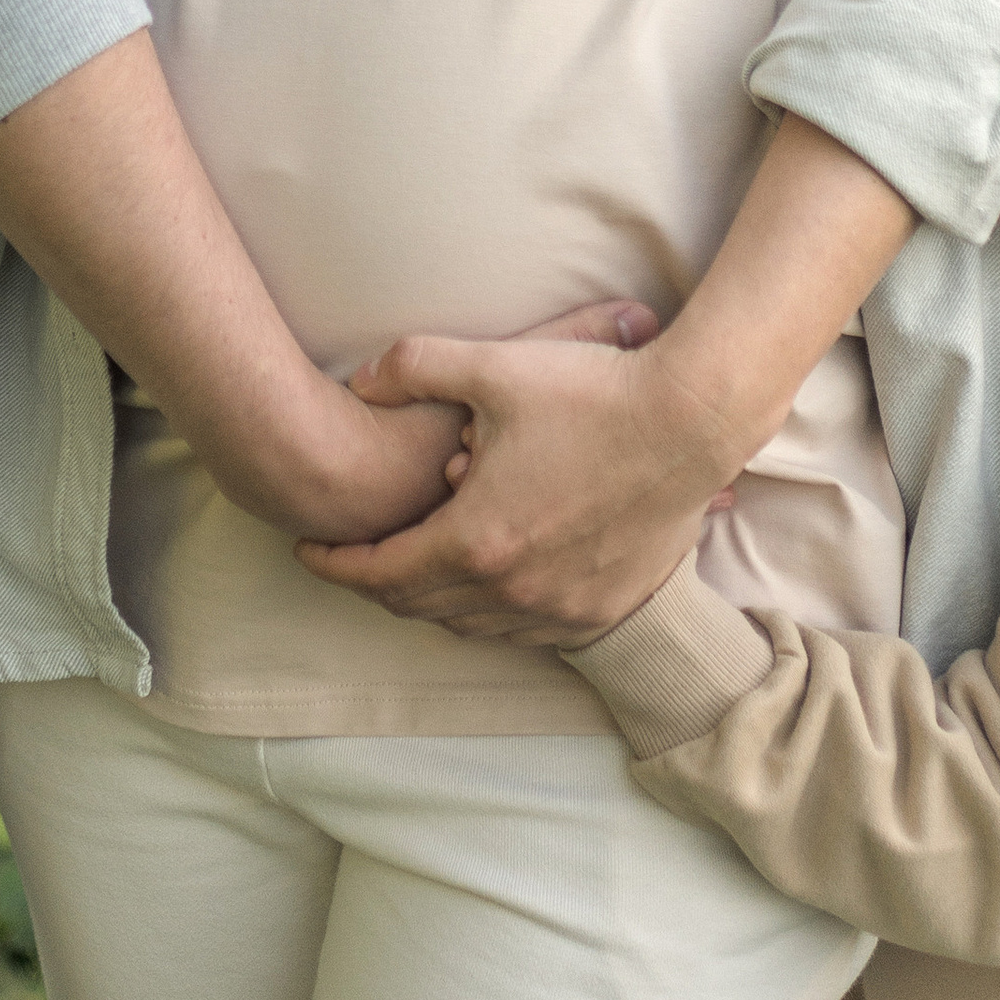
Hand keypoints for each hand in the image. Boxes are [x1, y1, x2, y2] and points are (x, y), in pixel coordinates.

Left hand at [296, 328, 741, 646]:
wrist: (691, 422)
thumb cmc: (593, 391)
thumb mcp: (491, 366)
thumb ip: (413, 366)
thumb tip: (359, 380)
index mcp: (478, 539)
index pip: (381, 573)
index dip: (335, 564)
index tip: (309, 548)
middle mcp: (515, 591)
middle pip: (420, 606)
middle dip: (376, 584)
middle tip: (353, 558)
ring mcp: (563, 609)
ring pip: (473, 626)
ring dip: (433, 601)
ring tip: (413, 566)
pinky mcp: (604, 609)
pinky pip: (528, 633)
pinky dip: (491, 614)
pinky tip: (485, 584)